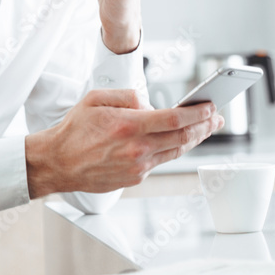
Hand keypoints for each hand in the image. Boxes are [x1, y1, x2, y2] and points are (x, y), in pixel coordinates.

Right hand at [25, 89, 223, 197]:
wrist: (57, 163)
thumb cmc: (75, 130)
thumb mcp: (97, 98)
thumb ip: (128, 96)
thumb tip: (150, 104)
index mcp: (129, 125)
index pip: (175, 118)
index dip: (198, 112)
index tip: (211, 106)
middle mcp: (137, 148)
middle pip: (183, 137)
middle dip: (205, 126)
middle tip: (217, 118)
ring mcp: (138, 166)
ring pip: (176, 151)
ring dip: (194, 139)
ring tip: (206, 128)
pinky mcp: (135, 178)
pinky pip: (160, 161)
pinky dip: (172, 150)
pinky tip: (178, 141)